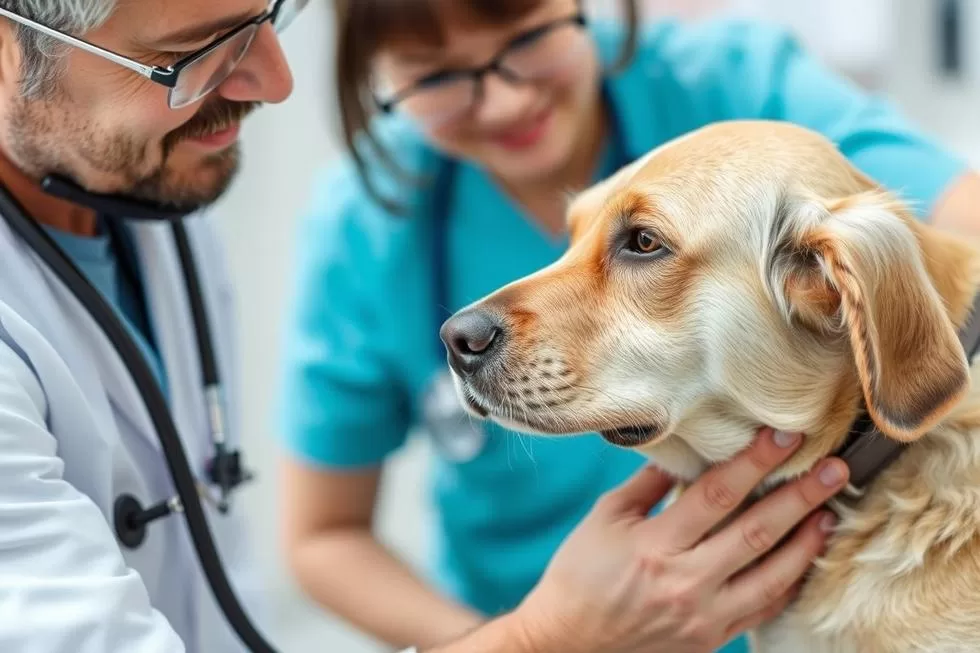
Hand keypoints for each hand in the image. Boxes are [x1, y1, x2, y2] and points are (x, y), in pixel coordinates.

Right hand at [509, 427, 846, 652]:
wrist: (571, 642)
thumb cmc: (580, 575)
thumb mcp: (605, 518)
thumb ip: (648, 485)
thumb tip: (687, 452)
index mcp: (654, 545)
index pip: (716, 494)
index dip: (754, 462)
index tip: (784, 436)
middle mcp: (685, 582)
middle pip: (757, 532)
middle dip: (801, 496)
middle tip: (836, 469)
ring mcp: (703, 616)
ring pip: (773, 576)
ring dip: (808, 541)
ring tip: (831, 512)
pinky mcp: (711, 639)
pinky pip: (763, 610)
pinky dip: (789, 583)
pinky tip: (805, 558)